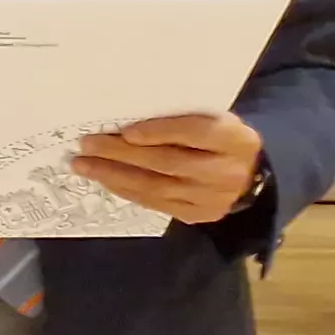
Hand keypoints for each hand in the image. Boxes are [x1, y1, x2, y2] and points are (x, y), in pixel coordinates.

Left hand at [74, 112, 265, 225]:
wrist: (249, 174)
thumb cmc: (219, 139)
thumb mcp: (214, 119)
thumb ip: (182, 118)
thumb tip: (127, 120)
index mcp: (237, 139)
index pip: (196, 133)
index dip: (160, 132)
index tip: (127, 131)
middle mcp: (227, 172)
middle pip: (168, 163)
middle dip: (122, 154)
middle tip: (88, 145)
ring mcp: (213, 199)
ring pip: (157, 187)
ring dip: (114, 175)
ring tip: (84, 164)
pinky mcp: (199, 215)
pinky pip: (155, 203)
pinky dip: (126, 190)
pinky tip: (105, 179)